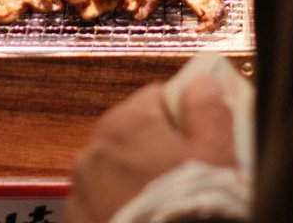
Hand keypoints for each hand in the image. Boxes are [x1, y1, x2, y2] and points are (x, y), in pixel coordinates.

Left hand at [66, 77, 237, 222]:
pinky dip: (119, 212)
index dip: (183, 118)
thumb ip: (208, 111)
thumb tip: (203, 84)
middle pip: (134, 138)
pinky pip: (102, 206)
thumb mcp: (215, 157)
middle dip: (158, 155)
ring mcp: (81, 191)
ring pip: (116, 174)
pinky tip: (144, 222)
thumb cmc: (188, 210)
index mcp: (126, 124)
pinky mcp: (77, 222)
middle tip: (188, 183)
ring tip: (166, 209)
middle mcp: (94, 151)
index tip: (200, 142)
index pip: (156, 99)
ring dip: (136, 185)